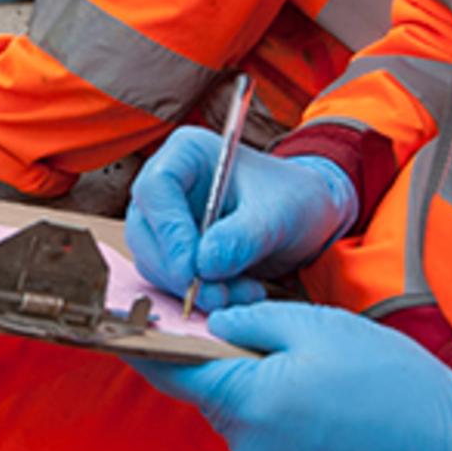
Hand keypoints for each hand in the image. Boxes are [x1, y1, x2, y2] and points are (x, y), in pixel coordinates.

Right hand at [126, 128, 357, 311]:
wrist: (306, 218)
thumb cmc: (292, 199)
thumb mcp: (278, 214)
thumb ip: (243, 236)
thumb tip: (204, 265)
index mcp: (186, 154)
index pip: (156, 190)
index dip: (169, 231)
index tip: (193, 270)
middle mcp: (167, 185)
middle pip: (145, 230)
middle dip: (179, 270)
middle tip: (218, 296)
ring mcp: (167, 218)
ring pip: (154, 261)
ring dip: (194, 288)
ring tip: (245, 292)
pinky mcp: (174, 250)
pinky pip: (171, 279)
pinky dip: (202, 295)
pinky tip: (240, 292)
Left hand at [134, 302, 451, 450]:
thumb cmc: (392, 384)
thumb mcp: (318, 327)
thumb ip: (253, 318)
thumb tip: (213, 318)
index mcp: (248, 400)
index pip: (171, 370)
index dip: (146, 339)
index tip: (127, 316)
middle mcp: (248, 445)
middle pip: (208, 389)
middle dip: (220, 352)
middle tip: (253, 318)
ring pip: (239, 410)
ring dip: (255, 380)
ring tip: (311, 363)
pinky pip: (266, 432)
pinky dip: (278, 406)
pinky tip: (321, 393)